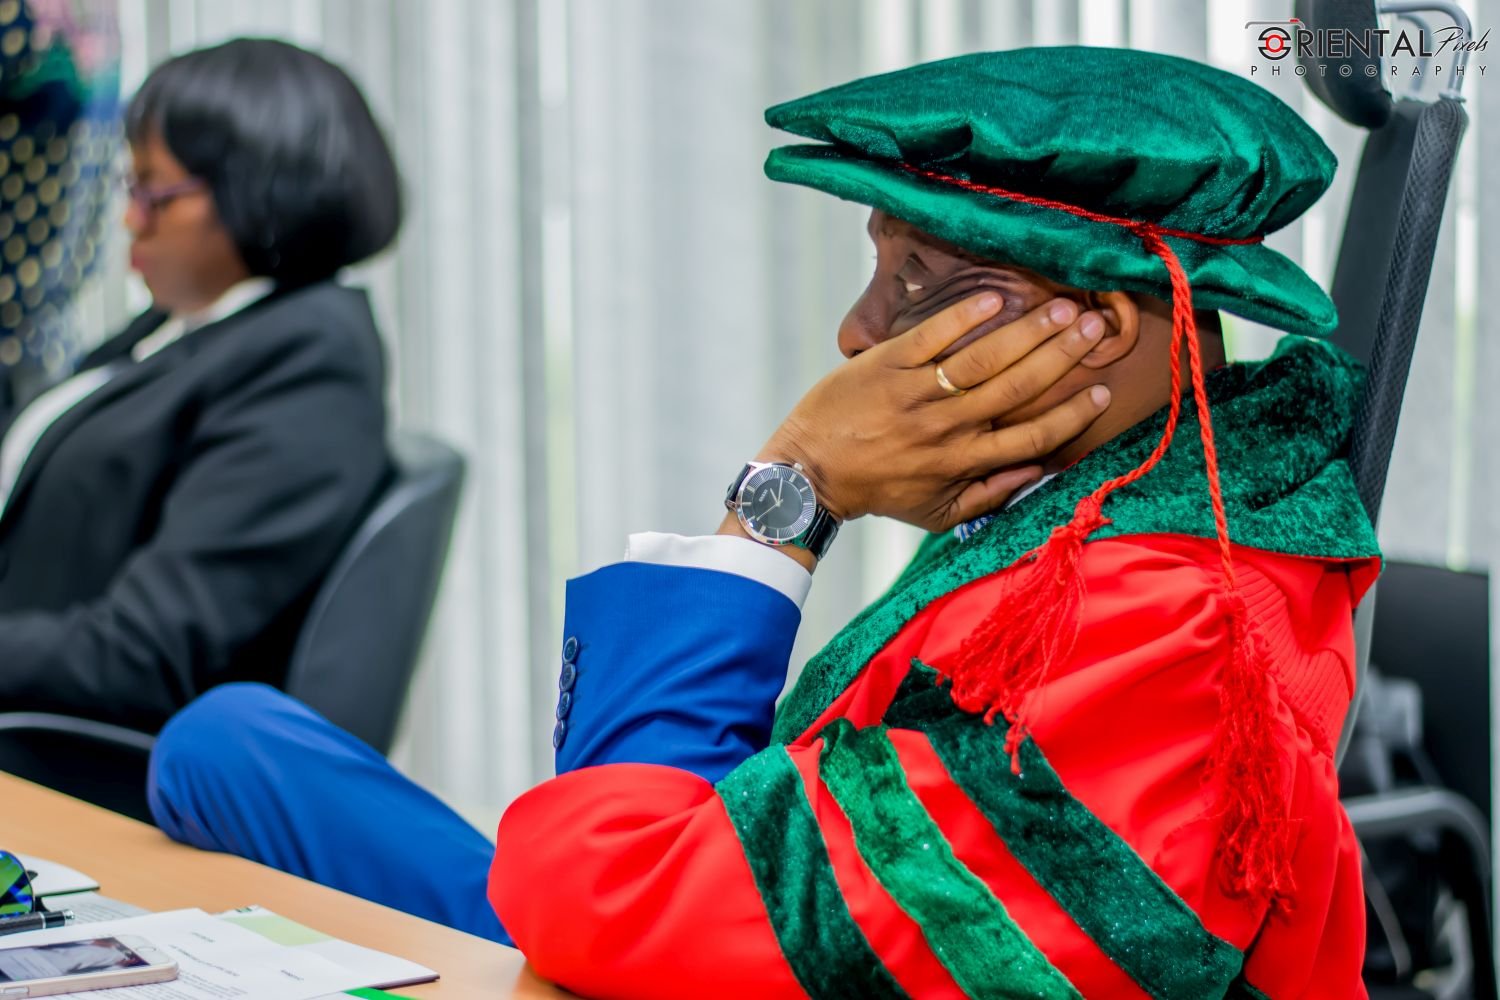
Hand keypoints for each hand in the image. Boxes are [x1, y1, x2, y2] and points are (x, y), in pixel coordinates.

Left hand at [758, 293, 1109, 532]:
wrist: (810, 473)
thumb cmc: (877, 492)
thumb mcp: (936, 513)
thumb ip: (988, 495)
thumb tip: (1037, 470)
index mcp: (962, 462)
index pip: (1031, 438)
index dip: (1070, 415)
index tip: (1102, 392)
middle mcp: (945, 427)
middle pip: (1017, 388)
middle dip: (1061, 357)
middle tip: (1094, 329)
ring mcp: (915, 393)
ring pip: (983, 360)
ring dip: (1027, 332)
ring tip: (1062, 309)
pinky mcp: (886, 364)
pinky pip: (931, 337)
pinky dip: (963, 317)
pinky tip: (997, 298)